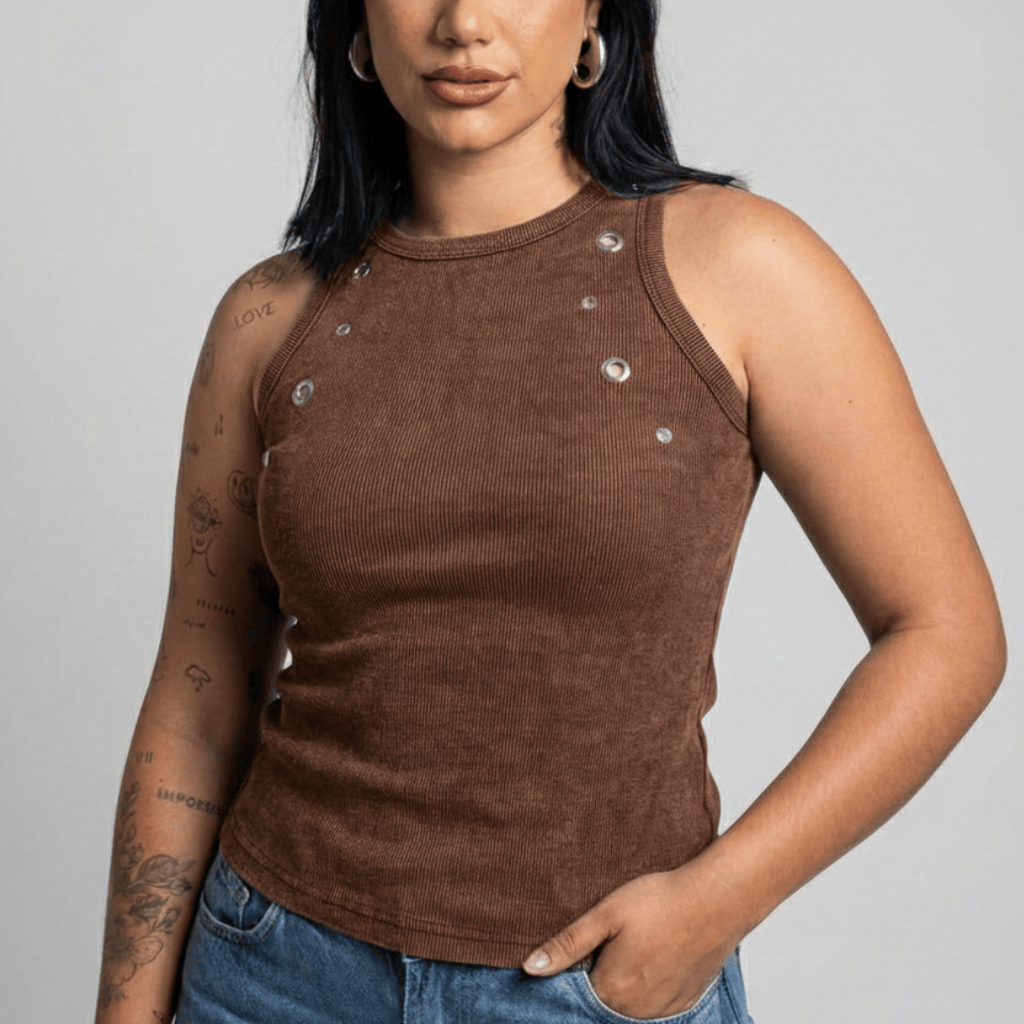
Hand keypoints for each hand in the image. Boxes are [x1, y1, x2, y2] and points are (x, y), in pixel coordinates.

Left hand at [522, 863, 741, 1018]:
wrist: (716, 899)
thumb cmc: (660, 901)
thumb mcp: (605, 914)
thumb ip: (567, 944)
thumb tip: (531, 968)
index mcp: (612, 990)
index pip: (577, 990)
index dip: (578, 964)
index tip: (590, 942)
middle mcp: (636, 1011)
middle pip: (604, 997)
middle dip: (602, 971)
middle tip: (617, 937)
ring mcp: (663, 1010)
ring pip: (630, 1002)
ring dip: (627, 979)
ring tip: (638, 942)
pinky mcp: (685, 1002)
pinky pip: (656, 1002)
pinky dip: (651, 983)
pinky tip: (657, 953)